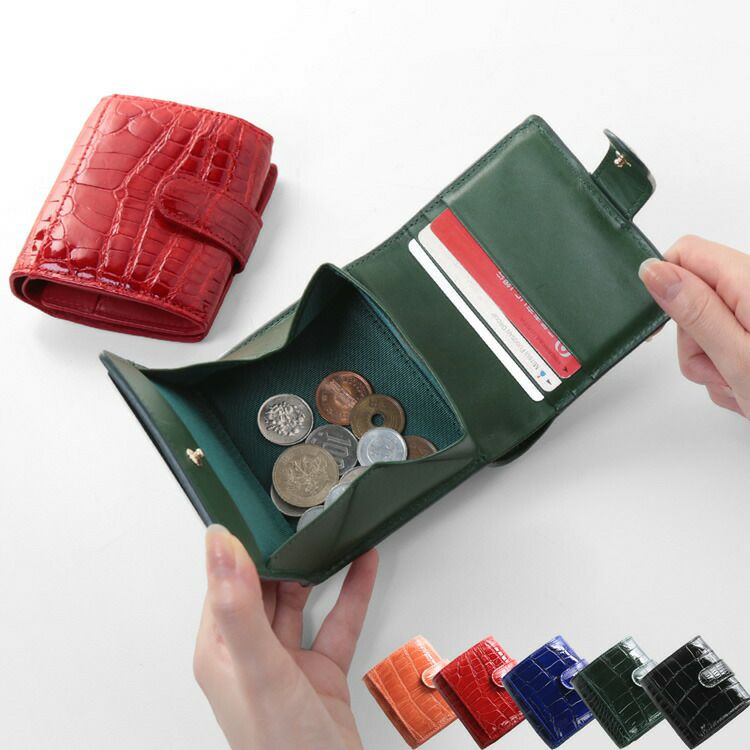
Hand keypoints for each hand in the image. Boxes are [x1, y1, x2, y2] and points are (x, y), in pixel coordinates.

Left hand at [194, 525, 377, 749]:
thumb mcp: (260, 668)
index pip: (224, 583)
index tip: (255, 509)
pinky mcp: (320, 673)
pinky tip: (362, 566)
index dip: (240, 546)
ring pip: (301, 602)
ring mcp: (287, 664)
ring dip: (317, 569)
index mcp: (221, 650)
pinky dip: (351, 592)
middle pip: (264, 588)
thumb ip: (239, 606)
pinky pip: (336, 622)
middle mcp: (250, 654)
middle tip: (299, 514)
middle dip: (282, 552)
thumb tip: (219, 546)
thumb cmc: (281, 748)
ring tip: (329, 532)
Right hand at [639, 235, 749, 417]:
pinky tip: (749, 387)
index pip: (685, 254)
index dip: (667, 286)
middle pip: (692, 296)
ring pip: (705, 328)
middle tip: (719, 368)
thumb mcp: (737, 357)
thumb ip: (693, 310)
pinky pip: (725, 346)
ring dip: (711, 363)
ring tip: (741, 385)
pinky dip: (728, 371)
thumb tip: (654, 271)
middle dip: (693, 340)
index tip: (670, 325)